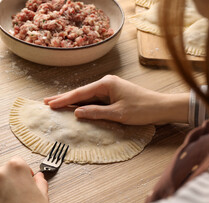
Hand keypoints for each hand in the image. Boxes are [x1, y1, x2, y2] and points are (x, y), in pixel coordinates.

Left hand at [0, 157, 51, 202]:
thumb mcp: (43, 195)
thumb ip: (39, 182)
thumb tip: (38, 177)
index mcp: (15, 168)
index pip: (17, 162)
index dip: (24, 172)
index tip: (27, 179)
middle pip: (3, 172)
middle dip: (11, 182)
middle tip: (20, 195)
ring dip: (1, 193)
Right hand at [44, 75, 188, 124]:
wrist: (162, 107)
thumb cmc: (142, 109)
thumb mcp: (118, 114)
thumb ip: (96, 112)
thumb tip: (76, 112)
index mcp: (106, 84)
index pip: (80, 93)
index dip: (63, 100)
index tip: (49, 104)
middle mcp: (106, 83)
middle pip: (80, 92)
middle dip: (63, 98)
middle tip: (46, 101)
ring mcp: (109, 88)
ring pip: (86, 96)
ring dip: (72, 101)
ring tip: (56, 103)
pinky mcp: (113, 95)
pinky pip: (94, 99)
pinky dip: (83, 104)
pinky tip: (75, 106)